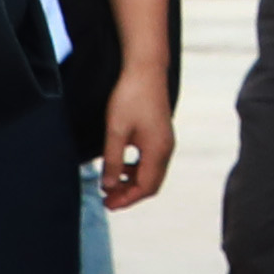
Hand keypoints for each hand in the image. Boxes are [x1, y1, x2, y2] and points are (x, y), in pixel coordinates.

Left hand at [96, 58, 172, 208]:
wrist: (146, 69)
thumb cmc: (130, 97)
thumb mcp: (116, 130)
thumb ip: (113, 160)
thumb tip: (109, 186)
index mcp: (157, 151)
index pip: (145, 187)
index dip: (126, 199)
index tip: (107, 204)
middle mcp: (166, 149)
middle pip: (151, 184)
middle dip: (130, 194)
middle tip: (107, 199)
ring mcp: (166, 142)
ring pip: (152, 173)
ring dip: (132, 182)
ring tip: (110, 183)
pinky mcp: (161, 134)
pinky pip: (152, 161)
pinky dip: (137, 169)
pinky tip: (120, 164)